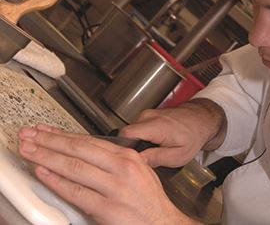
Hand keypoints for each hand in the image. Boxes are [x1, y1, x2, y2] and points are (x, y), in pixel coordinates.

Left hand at [18, 124, 199, 224]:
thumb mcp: (138, 169)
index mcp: (128, 156)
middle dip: (50, 141)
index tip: (46, 130)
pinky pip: (76, 192)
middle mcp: (121, 168)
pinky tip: (44, 173)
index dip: (64, 134)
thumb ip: (114, 159)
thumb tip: (86, 151)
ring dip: (47, 157)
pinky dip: (57, 182)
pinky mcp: (106, 208)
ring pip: (74, 167)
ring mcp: (114, 187)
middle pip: (79, 149)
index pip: (89, 141)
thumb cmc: (149, 199)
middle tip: (30, 135)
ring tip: (30, 151)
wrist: (161, 222)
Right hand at [119, 99, 226, 167]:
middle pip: (126, 135)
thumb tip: (138, 161)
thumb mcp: (178, 155)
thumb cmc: (194, 136)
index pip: (125, 135)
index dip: (124, 149)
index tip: (130, 159)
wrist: (202, 119)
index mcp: (154, 126)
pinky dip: (142, 137)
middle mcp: (148, 116)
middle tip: (145, 158)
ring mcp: (147, 114)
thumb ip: (156, 158)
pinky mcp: (148, 115)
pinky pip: (137, 129)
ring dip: (138, 143)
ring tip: (152, 150)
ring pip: (131, 132)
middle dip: (132, 148)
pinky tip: (154, 144)